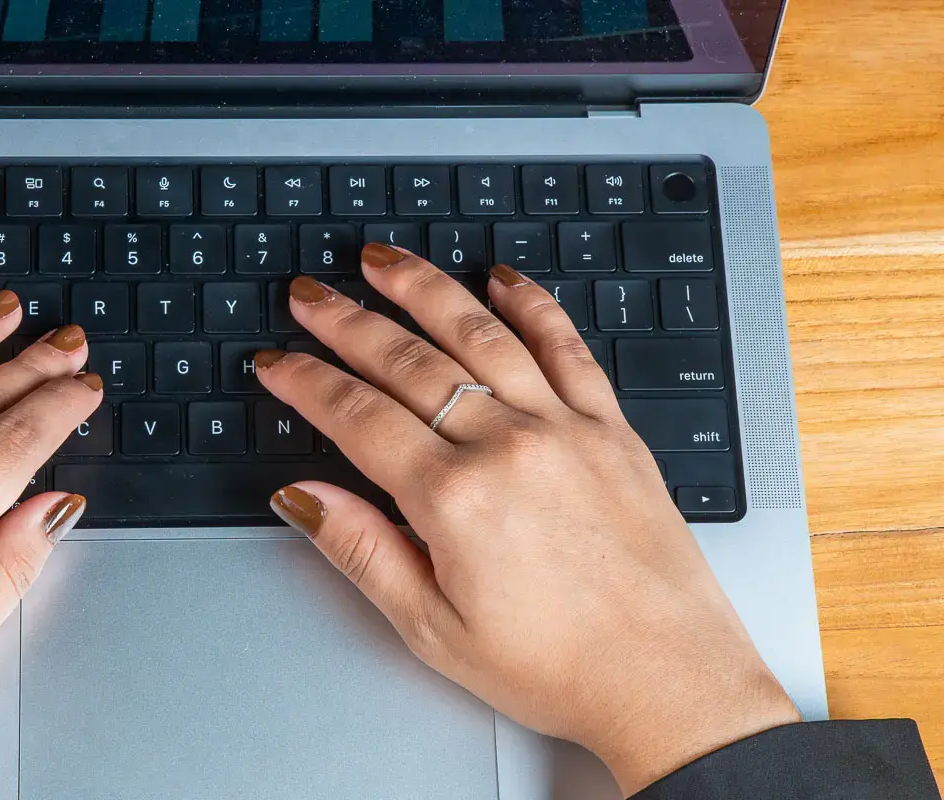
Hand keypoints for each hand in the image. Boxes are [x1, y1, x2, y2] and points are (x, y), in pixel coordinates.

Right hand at [255, 245, 800, 795]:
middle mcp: (509, 447)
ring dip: (424, 288)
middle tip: (309, 296)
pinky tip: (503, 278)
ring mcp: (566, 429)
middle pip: (408, 362)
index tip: (276, 360)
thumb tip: (302, 496)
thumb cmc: (558, 667)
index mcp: (455, 499)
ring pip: (480, 334)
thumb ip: (362, 550)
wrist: (668, 683)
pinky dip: (532, 304)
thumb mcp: (433, 627)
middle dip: (346, 322)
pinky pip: (567, 345)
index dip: (306, 381)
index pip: (357, 416)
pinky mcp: (613, 430)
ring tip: (382, 261)